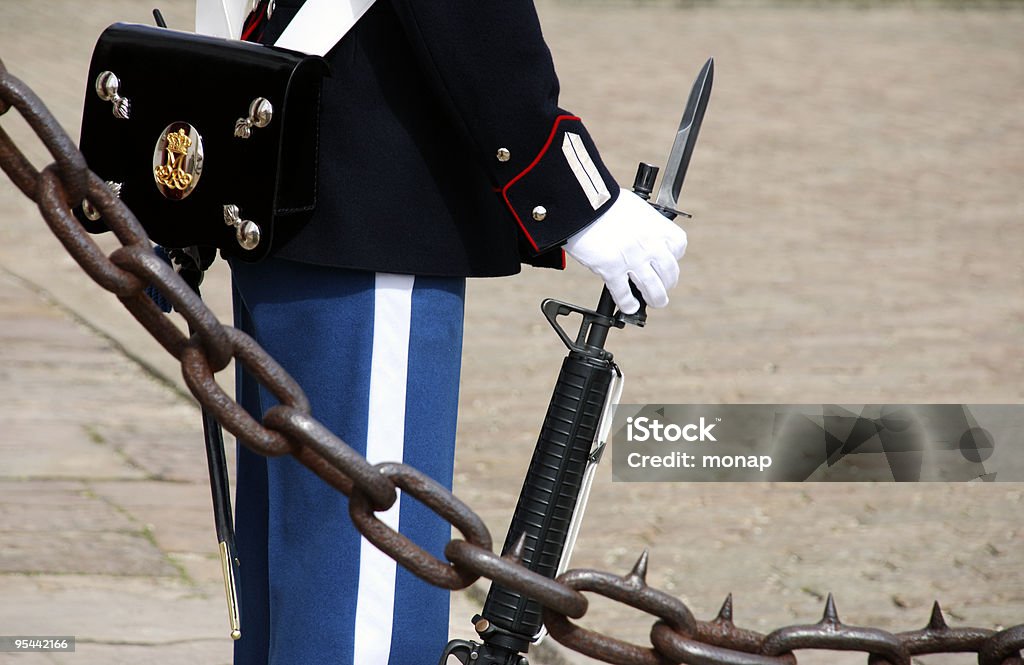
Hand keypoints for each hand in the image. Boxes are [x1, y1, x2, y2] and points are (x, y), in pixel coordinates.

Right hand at [564, 189, 687, 313]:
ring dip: (656, 298)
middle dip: (668, 283)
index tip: (666, 262)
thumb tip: (639, 236)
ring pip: (652, 288)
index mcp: (656, 225)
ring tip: (656, 302)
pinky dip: (628, 303)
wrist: (581, 202)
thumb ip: (641, 224)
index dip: (673, 257)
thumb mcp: (634, 207)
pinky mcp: (611, 269)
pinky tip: (628, 306)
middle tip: (664, 288)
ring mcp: (632, 258)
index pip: (678, 247)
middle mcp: (649, 244)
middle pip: (669, 272)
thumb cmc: (603, 200)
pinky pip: (624, 293)